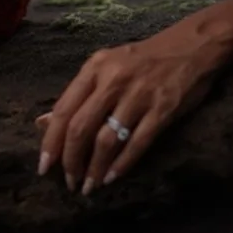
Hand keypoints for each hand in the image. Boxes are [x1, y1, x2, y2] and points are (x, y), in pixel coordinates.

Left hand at [34, 29, 223, 194]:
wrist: (191, 46)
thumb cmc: (142, 59)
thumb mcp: (104, 67)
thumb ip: (76, 95)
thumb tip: (41, 123)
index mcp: (94, 68)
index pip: (64, 110)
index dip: (51, 142)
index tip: (44, 167)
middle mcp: (113, 81)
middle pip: (81, 128)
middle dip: (71, 161)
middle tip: (69, 182)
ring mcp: (139, 95)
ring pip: (107, 140)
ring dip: (95, 168)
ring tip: (89, 186)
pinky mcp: (163, 109)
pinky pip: (137, 143)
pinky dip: (122, 165)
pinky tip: (112, 177)